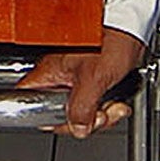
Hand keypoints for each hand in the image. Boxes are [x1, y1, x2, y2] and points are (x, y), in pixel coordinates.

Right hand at [18, 27, 147, 137]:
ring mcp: (75, 82)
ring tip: (113, 106)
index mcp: (50, 71)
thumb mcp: (94, 78)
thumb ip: (81, 108)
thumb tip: (77, 128)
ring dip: (100, 116)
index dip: (43, 117)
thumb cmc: (112, 42)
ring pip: (79, 113)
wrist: (132, 32)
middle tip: (100, 115)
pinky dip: (106, 109)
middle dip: (85, 120)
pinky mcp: (91, 85)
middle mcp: (59, 78)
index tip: (65, 123)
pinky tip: (116, 103)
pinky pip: (93, 107)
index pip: (27, 99)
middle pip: (58, 114)